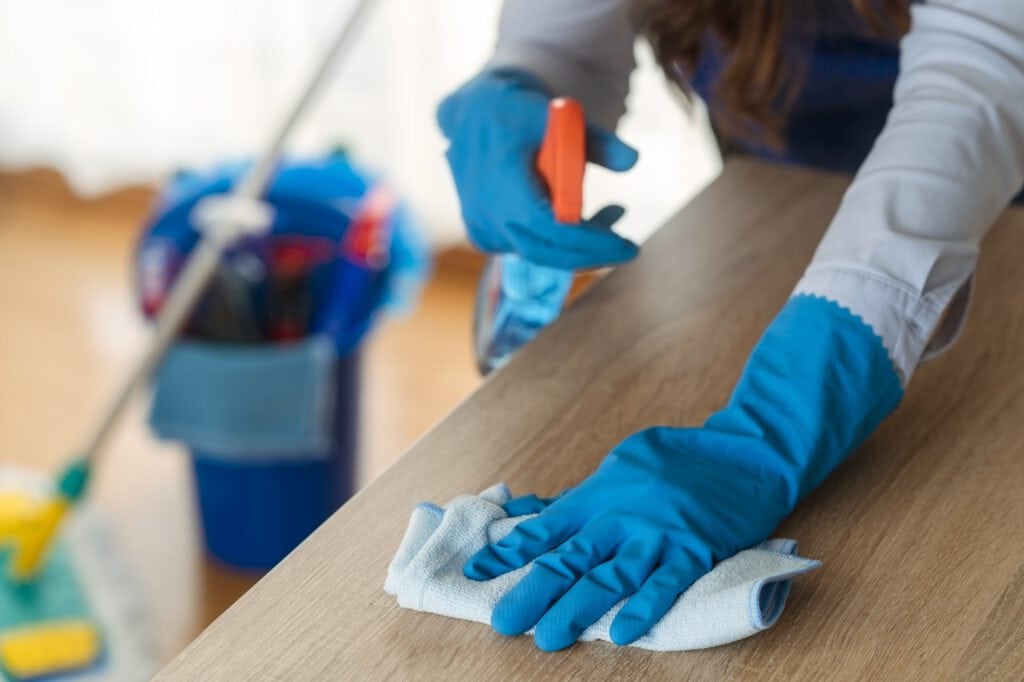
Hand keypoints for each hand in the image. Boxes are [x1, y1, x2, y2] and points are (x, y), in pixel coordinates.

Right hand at [437, 68, 638, 269]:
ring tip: (614, 213)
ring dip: (578, 244)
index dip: (590, 243)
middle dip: (590, 255)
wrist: (471, 114)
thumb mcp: (562, 119)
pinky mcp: (484, 235)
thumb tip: (633, 161)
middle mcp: (487, 214)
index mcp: (503, 184)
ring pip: (539, 253)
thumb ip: (598, 142)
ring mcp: (481, 229)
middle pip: (545, 253)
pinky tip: (581, 218)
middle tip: (626, 249)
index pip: (550, 229)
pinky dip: (556, 242)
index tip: (625, 245)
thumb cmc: (519, 114)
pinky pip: (526, 248)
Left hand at [465, 295, 904, 649]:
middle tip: (503, 622)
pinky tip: (623, 633)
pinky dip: (644, 609)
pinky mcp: (694, 549)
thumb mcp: (622, 462)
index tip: (477, 573)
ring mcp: (658, 533)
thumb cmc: (678, 457)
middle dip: (533, 592)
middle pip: (569, 559)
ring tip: (548, 637)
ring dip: (577, 609)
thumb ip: (584, 495)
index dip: (510, 552)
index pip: (545, 528)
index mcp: (600, 493)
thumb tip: (537, 512)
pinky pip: (665, 584)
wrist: (745, 452)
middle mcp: (621, 514)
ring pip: (609, 577)